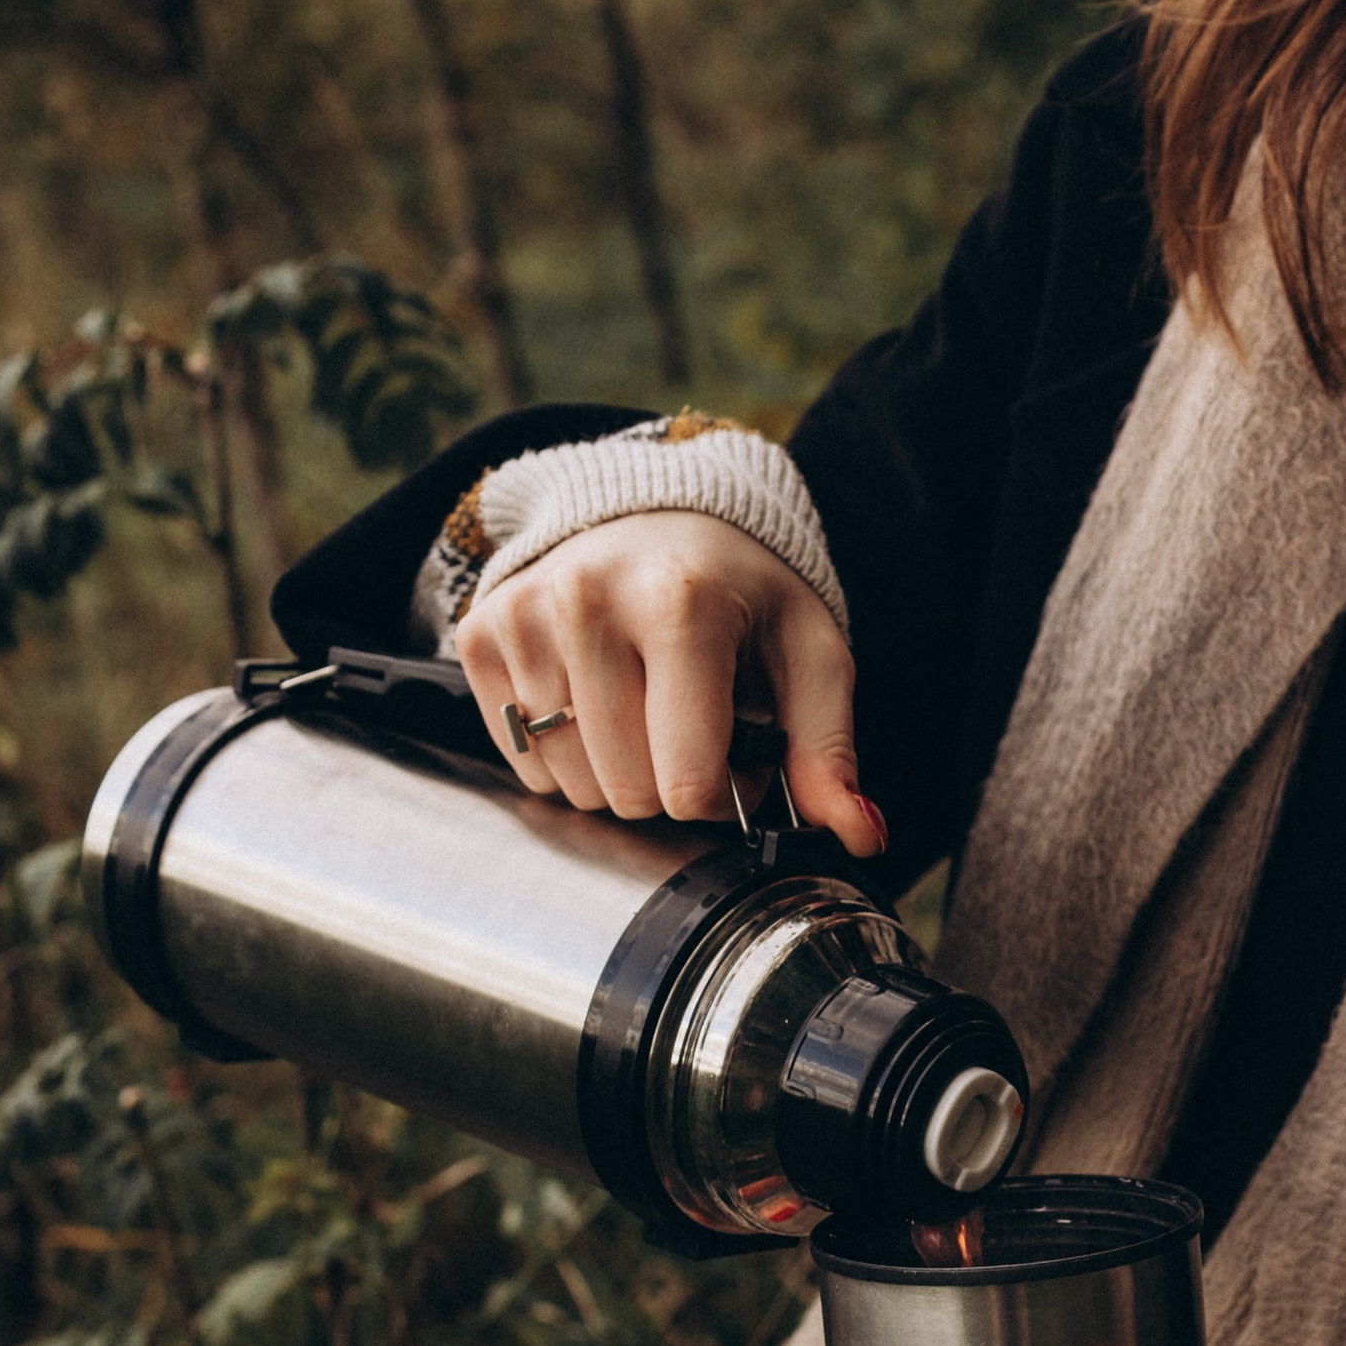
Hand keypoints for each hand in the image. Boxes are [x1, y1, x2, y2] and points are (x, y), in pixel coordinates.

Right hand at [457, 509, 881, 861]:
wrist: (652, 509)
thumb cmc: (739, 589)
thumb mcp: (806, 652)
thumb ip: (828, 748)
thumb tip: (863, 835)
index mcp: (680, 603)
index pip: (689, 782)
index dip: (724, 790)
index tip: (739, 746)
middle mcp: (588, 601)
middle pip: (629, 793)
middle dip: (669, 782)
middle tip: (690, 724)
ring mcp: (525, 617)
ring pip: (573, 786)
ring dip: (615, 772)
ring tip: (642, 707)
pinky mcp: (481, 634)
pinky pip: (524, 761)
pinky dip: (564, 753)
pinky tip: (593, 700)